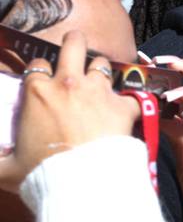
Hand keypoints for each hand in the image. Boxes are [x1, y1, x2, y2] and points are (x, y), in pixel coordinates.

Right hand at [0, 31, 138, 191]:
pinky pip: (130, 95)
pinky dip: (128, 102)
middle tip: (76, 43)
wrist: (81, 180)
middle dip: (75, 41)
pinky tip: (126, 111)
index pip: (37, 66)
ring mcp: (98, 91)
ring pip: (103, 64)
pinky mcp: (122, 104)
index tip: (43, 78)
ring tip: (99, 81)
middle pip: (74, 44)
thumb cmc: (41, 171)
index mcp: (38, 93)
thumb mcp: (7, 167)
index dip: (40, 70)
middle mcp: (69, 83)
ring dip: (100, 71)